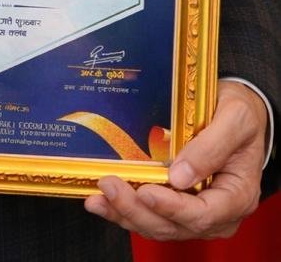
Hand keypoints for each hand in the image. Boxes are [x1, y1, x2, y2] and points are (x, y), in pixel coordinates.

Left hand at [84, 80, 265, 239]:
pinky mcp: (177, 204)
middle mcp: (217, 212)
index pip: (202, 213)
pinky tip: (102, 200)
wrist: (236, 112)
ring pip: (158, 225)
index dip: (171, 207)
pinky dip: (125, 211)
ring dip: (125, 213)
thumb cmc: (240, 113)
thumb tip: (180, 176)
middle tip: (109, 186)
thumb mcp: (236, 118)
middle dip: (138, 209)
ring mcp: (195, 211)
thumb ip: (213, 145)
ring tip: (98, 197)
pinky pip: (151, 215)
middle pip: (174, 225)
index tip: (146, 191)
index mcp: (237, 195)